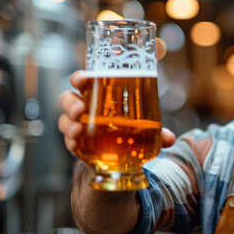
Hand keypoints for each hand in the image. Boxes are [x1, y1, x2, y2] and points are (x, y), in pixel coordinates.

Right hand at [58, 38, 174, 153]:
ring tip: (78, 130)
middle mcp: (84, 108)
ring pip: (64, 119)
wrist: (120, 155)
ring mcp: (78, 126)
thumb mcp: (145, 128)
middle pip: (68, 98)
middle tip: (80, 110)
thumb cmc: (129, 130)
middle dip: (71, 102)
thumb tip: (170, 138)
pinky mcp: (76, 144)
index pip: (83, 81)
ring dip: (68, 124)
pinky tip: (76, 145)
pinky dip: (70, 142)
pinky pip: (68, 141)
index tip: (84, 79)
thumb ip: (157, 132)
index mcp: (98, 95)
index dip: (80, 77)